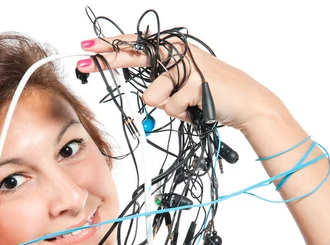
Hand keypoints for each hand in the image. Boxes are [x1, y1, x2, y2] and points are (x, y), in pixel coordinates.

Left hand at [78, 34, 287, 133]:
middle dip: (107, 60)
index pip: (136, 45)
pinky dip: (182, 114)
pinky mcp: (193, 83)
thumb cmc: (211, 94)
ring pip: (151, 96)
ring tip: (188, 104)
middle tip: (83, 60)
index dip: (110, 47)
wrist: (246, 103)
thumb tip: (141, 93)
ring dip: (167, 107)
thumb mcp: (182, 84)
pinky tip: (197, 108)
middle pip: (134, 56)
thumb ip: (160, 82)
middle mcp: (177, 52)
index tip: (86, 47)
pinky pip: (170, 108)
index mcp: (172, 50)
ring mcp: (185, 66)